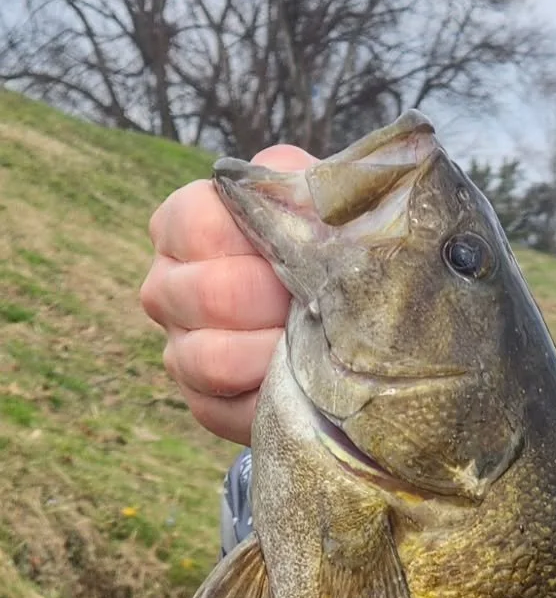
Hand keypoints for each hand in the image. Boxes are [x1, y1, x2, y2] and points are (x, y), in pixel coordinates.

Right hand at [140, 144, 313, 444]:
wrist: (347, 320)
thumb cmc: (326, 250)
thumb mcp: (319, 204)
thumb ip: (301, 187)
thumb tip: (302, 196)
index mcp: (183, 225)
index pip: (198, 226)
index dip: (262, 245)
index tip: (309, 255)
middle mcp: (167, 286)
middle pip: (207, 296)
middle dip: (277, 304)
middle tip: (319, 306)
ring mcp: (179, 349)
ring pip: (207, 360)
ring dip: (274, 355)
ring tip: (314, 345)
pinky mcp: (203, 403)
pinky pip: (224, 411)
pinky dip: (271, 401)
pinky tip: (303, 385)